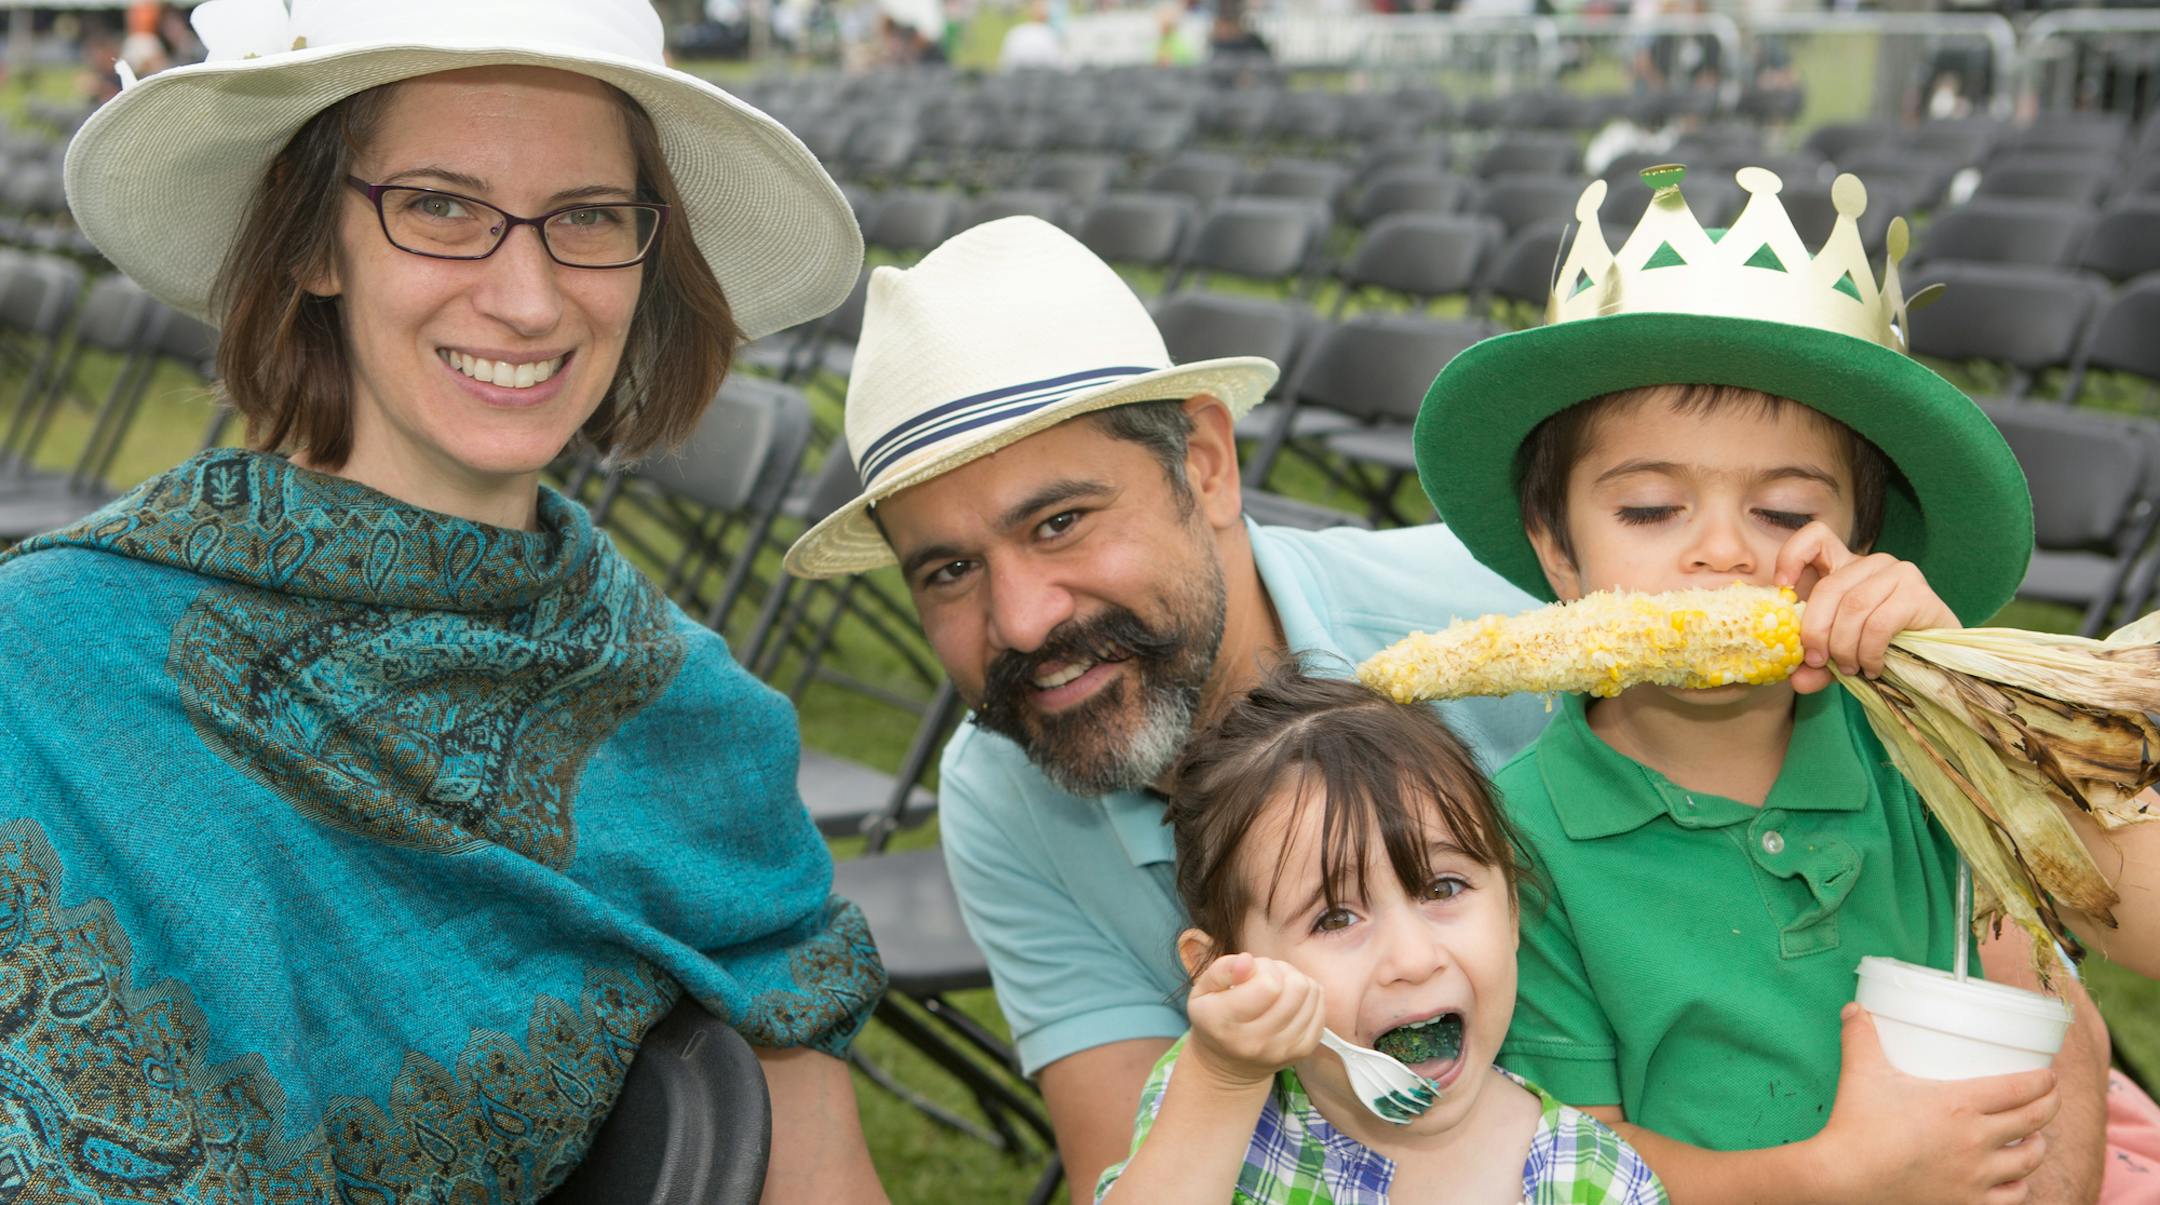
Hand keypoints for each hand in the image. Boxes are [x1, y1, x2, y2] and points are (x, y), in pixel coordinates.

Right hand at [1183, 953, 1324, 1092]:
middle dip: (1282, 971)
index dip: (1263, 968)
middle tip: (1266, 978)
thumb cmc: (1214, 1019)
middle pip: (1295, 987)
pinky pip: (1320, 1008)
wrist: (1228, 1066)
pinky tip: (1290, 1001)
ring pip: (1311, 993)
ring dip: (1296, 981)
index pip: (1268, 985)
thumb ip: (1222, 970)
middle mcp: (1255, 1042)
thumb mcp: (1202, 991)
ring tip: (1277, 988)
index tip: (1251, 973)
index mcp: (1224, 1023)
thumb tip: (1248, 960)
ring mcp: (1282, 1049)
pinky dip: (1308, 996)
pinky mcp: (1303, 1050)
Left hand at [1774, 522, 1958, 693]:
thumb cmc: (1881, 647)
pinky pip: (1879, 624)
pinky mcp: (1918, 593)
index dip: (1792, 555)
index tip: (1783, 588)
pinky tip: (1872, 667)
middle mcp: (1871, 563)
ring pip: (1853, 608)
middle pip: (1829, 588)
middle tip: (1817, 661)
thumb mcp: (1838, 654)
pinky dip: (1868, 652)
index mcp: (1844, 567)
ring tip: (1849, 669)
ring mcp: (1897, 573)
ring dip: (1844, 647)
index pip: (1816, 537)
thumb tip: (1796, 680)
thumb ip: (1815, 664)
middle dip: (1816, 631)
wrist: (1935, 658)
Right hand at [1809, 1003, 2057, 1204]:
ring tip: (2036, 1137)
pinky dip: (2021, 1185)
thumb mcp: (1861, 1072)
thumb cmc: (1856, 1124)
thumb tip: (1855, 1007)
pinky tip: (2017, 1178)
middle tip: (2051, 1097)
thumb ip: (1860, 1036)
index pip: (2019, 1088)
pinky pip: (2012, 1197)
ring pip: (2029, 1160)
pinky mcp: (1967, 1202)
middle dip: (2050, 1105)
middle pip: (2034, 1120)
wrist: (1846, 1179)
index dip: (2042, 1080)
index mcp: (1959, 1104)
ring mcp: (1975, 1176)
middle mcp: (1977, 1140)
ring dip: (2039, 1145)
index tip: (2048, 1075)